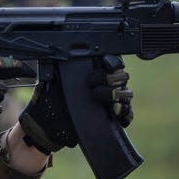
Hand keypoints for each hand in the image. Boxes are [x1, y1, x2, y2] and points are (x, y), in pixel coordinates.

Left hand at [18, 55, 133, 153]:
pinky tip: (114, 110)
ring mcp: (113, 103)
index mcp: (95, 73)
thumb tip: (60, 52)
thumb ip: (60, 66)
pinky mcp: (115, 119)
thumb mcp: (54, 80)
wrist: (49, 125)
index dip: (112, 61)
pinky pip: (128, 114)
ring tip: (97, 95)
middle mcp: (107, 86)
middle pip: (122, 76)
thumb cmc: (52, 100)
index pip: (113, 62)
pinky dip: (124, 111)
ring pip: (127, 93)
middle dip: (110, 77)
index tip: (104, 62)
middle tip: (92, 81)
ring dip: (115, 93)